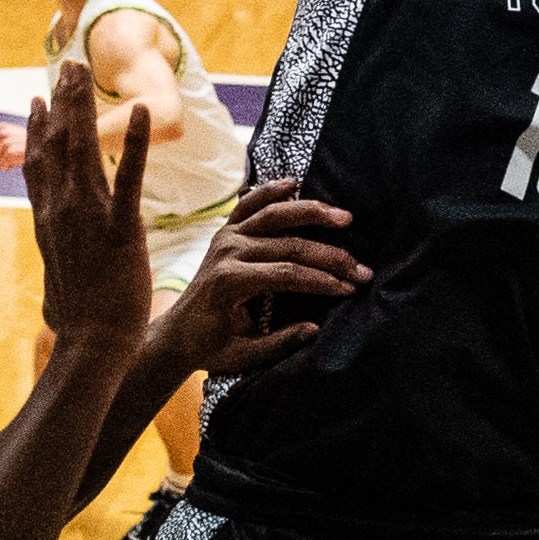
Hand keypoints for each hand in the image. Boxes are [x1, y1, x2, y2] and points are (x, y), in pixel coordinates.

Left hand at [0, 119, 25, 169]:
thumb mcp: (16, 131)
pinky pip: (1, 166)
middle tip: (5, 158)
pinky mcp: (9, 151)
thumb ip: (3, 129)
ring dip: (1, 163)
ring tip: (12, 159)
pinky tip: (17, 162)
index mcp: (1, 127)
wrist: (44, 148)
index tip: (0, 153)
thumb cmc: (30, 142)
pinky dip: (8, 167)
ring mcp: (5, 142)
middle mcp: (2, 133)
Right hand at [22, 56, 151, 354]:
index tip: (35, 99)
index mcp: (48, 222)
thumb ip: (56, 271)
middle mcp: (62, 211)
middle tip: (68, 64)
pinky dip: (133, 141)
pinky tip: (141, 110)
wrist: (91, 344)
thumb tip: (49, 291)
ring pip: (83, 148)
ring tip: (86, 69)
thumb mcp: (58, 287)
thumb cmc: (79, 324)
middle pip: (57, 143)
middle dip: (63, 100)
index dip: (35, 129)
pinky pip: (129, 176)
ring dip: (84, 105)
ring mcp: (89, 216)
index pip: (37, 165)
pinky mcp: (121, 227)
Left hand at [157, 178, 369, 376]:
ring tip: (344, 216)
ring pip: (275, 215)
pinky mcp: (225, 231)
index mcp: (229, 281)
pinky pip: (249, 204)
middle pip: (289, 245)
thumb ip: (278, 343)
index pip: (287, 274)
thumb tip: (314, 328)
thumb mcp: (243, 355)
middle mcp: (227, 251)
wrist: (176, 334)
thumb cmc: (211, 348)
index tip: (350, 288)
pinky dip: (271, 191)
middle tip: (361, 268)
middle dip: (330, 256)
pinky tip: (294, 183)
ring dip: (312, 213)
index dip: (321, 280)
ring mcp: (226, 237)